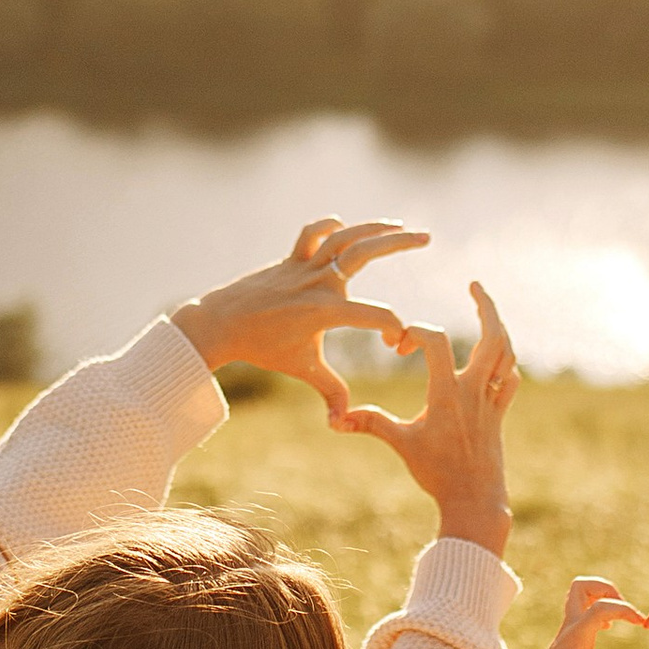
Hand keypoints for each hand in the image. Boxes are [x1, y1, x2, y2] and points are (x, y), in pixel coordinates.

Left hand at [171, 217, 427, 418]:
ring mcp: (303, 266)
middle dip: (399, 243)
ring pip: (343, 235)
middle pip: (365, 251)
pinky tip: (342, 226)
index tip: (397, 344)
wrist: (220, 324)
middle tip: (428, 237)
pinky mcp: (290, 258)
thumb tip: (342, 423)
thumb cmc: (263, 349)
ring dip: (373, 227)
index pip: (375, 314)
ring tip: (400, 225)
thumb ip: (330, 391)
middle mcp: (318, 282)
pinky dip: (327, 226)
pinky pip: (311, 233)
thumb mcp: (302, 369)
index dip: (394, 328)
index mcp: (325, 311)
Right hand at [328, 281, 517, 555]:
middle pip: (492, 337)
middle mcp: (474, 391)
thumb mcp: (401, 445)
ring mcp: (491, 402)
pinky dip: (507, 365)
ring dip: (499, 329)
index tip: (400, 345)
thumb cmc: (437, 474)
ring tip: (488, 313)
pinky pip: (511, 381)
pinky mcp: (499, 415)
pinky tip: (497, 361)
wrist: (475, 501)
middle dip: (486, 306)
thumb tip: (336, 418)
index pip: (435, 341)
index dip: (415, 332)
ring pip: (507, 355)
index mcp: (447, 393)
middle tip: (475, 285)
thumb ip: (372, 424)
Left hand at [486, 575, 648, 648]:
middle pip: (582, 585)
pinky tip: (607, 628)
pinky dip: (597, 606)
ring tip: (617, 616)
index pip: (601, 607)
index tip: (642, 624)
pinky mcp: (570, 632)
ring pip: (580, 591)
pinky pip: (582, 605)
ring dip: (602, 595)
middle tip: (623, 609)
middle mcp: (571, 625)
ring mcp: (569, 626)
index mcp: (577, 635)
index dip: (625, 610)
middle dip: (607, 589)